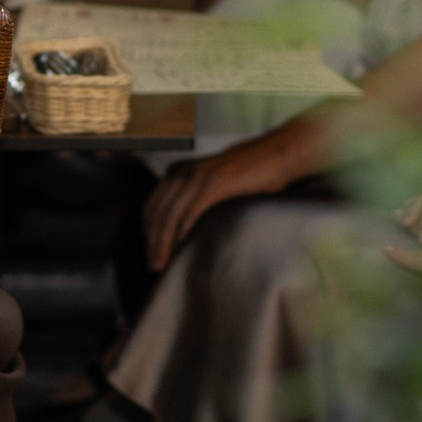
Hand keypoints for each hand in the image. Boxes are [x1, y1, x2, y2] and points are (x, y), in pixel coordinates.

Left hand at [143, 151, 255, 270]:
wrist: (274, 155)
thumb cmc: (247, 176)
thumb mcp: (212, 183)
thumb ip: (195, 199)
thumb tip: (184, 233)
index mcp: (178, 172)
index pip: (152, 207)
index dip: (148, 233)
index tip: (150, 254)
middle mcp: (182, 172)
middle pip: (156, 213)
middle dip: (152, 243)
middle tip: (153, 266)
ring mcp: (197, 176)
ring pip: (170, 215)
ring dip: (163, 243)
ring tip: (162, 264)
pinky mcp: (214, 183)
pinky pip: (190, 212)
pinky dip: (182, 233)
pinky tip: (180, 250)